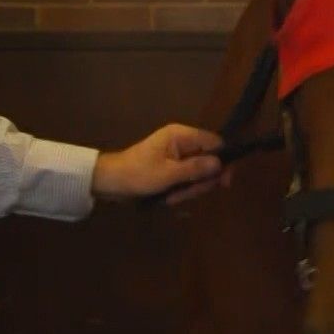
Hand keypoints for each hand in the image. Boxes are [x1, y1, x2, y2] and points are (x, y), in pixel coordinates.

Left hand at [93, 123, 223, 204]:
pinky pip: (186, 177)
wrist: (109, 181)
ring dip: (188, 189)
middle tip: (187, 195)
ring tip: (171, 198)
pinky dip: (181, 189)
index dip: (223, 162)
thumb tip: (221, 163)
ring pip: (197, 172)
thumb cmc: (137, 174)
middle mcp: (181, 141)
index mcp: (181, 135)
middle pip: (208, 160)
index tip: (223, 183)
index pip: (215, 142)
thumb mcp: (168, 174)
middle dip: (200, 181)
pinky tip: (169, 198)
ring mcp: (176, 155)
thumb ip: (196, 168)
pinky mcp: (171, 167)